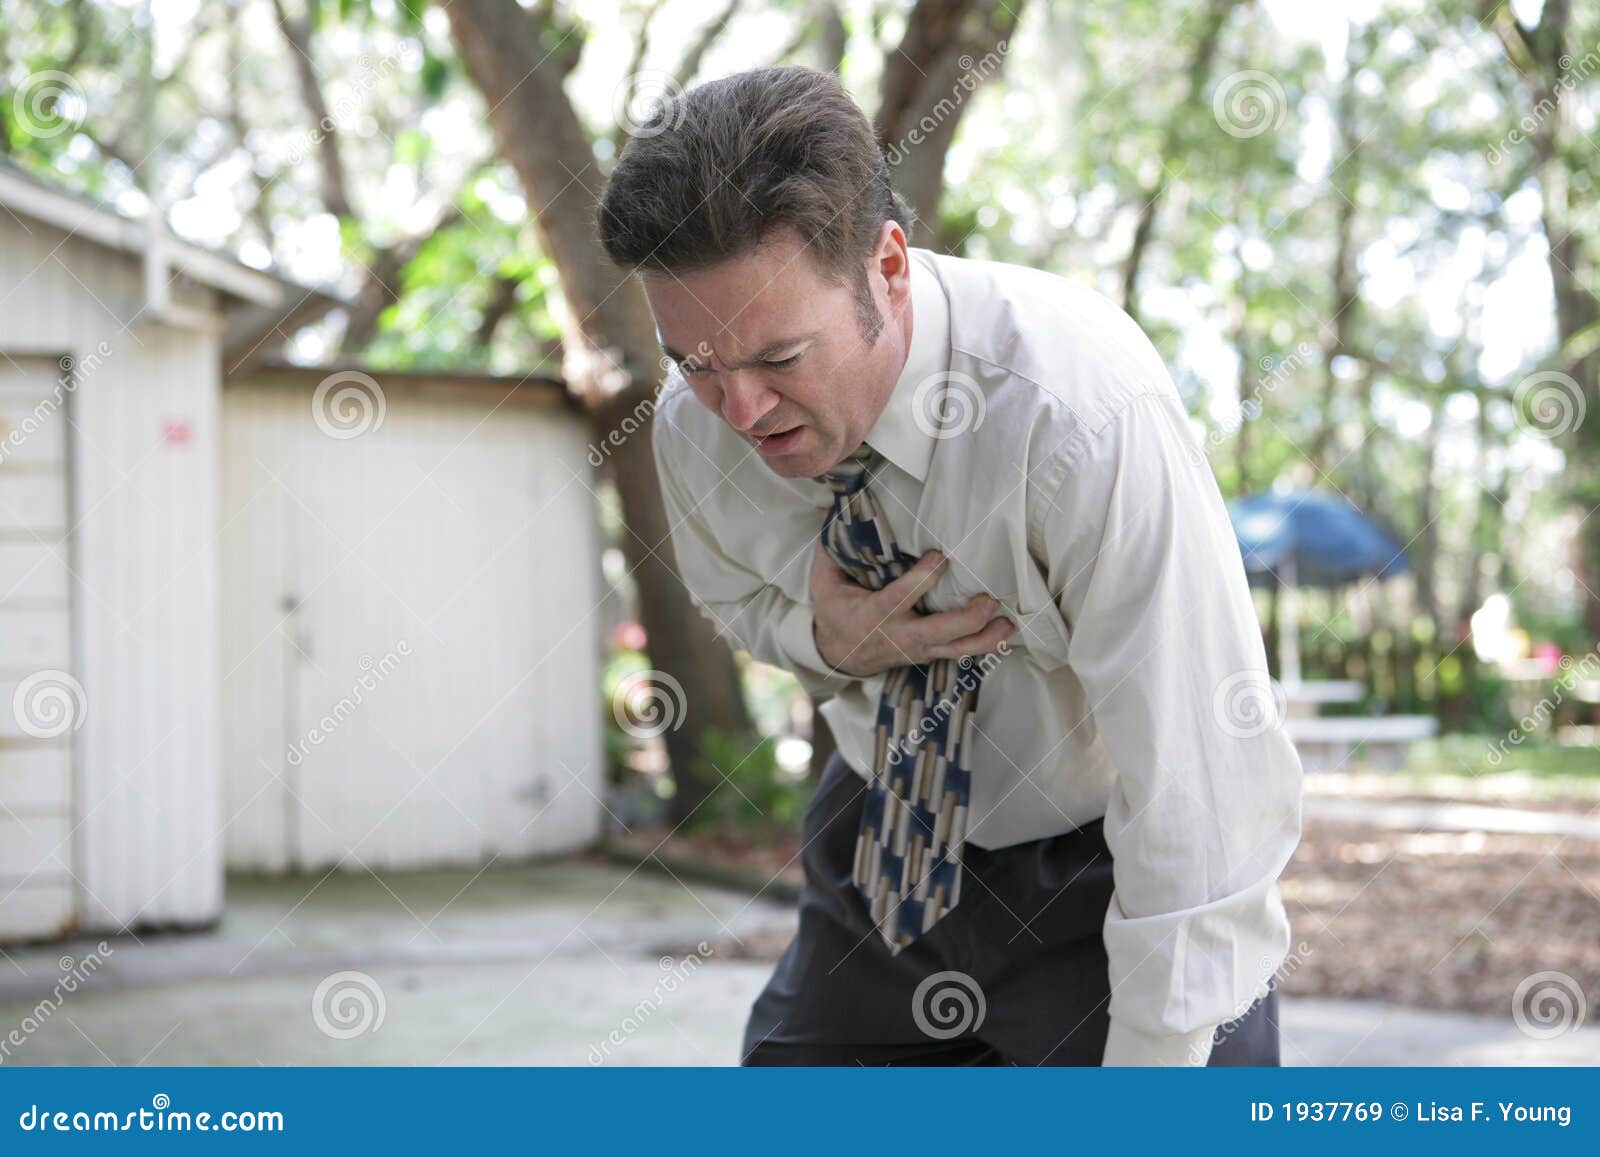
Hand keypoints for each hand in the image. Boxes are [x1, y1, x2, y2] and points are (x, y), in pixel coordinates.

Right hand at [809, 541, 1016, 676]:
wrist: (838, 655)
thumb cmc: (836, 611)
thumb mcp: (824, 581)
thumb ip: (831, 548)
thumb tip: (834, 505)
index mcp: (875, 614)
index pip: (902, 597)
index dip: (922, 579)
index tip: (939, 556)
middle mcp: (901, 635)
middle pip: (941, 632)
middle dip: (968, 617)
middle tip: (989, 598)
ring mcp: (918, 649)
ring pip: (957, 650)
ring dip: (985, 638)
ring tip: (1008, 622)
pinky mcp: (929, 655)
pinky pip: (960, 654)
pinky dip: (983, 644)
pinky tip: (1003, 631)